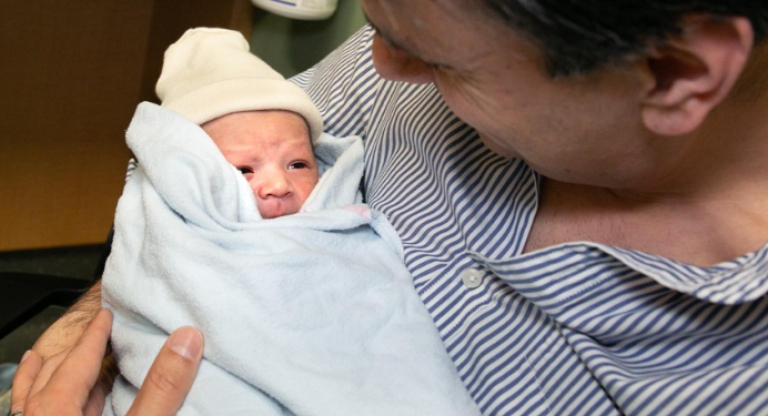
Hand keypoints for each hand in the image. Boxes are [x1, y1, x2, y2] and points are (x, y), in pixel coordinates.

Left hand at [10, 309, 203, 415]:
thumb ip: (162, 388)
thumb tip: (185, 342)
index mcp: (57, 411)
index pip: (78, 360)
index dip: (95, 335)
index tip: (106, 316)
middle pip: (51, 374)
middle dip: (74, 350)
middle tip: (93, 333)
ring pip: (34, 397)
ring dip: (50, 375)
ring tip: (54, 360)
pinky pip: (29, 415)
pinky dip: (35, 402)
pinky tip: (42, 405)